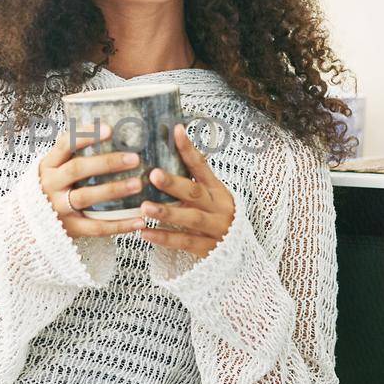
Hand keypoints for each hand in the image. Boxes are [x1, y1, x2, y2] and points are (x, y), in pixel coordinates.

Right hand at [38, 121, 149, 239]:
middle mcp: (51, 184)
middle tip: (134, 158)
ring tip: (138, 185)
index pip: (65, 144)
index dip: (86, 135)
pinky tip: (139, 220)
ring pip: (86, 196)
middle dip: (106, 162)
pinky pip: (96, 227)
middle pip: (78, 169)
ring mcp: (59, 207)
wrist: (29, 222)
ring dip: (114, 190)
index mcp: (49, 165)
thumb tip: (109, 128)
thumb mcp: (54, 167)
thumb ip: (73, 153)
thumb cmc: (51, 187)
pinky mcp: (70, 228)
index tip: (110, 129)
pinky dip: (119, 225)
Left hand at [140, 123, 234, 260]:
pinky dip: (164, 237)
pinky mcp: (207, 248)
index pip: (202, 166)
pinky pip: (184, 242)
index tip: (175, 130)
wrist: (240, 253)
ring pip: (191, 218)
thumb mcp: (211, 198)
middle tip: (153, 174)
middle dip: (173, 183)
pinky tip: (145, 232)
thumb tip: (163, 158)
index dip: (188, 149)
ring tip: (144, 207)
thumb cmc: (217, 218)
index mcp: (217, 190)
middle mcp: (218, 207)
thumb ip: (191, 183)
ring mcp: (214, 228)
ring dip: (167, 212)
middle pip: (195, 192)